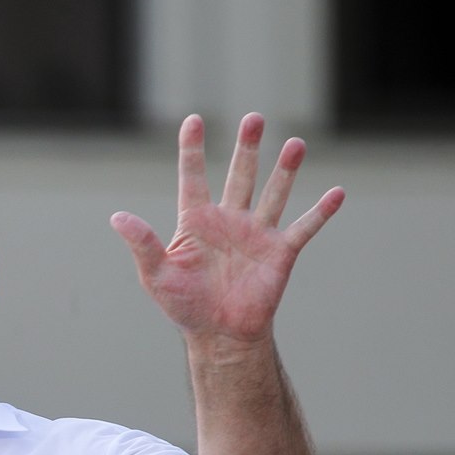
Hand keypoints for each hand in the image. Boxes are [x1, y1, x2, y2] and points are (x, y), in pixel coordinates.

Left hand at [110, 113, 344, 348]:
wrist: (219, 336)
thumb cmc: (184, 306)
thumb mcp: (156, 275)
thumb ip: (142, 244)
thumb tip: (117, 217)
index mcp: (196, 221)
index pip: (193, 177)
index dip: (192, 149)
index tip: (193, 120)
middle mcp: (228, 221)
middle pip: (240, 175)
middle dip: (247, 148)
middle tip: (254, 119)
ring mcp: (256, 234)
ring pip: (273, 193)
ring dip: (285, 169)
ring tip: (295, 143)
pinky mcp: (280, 253)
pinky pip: (304, 228)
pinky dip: (321, 212)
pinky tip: (337, 192)